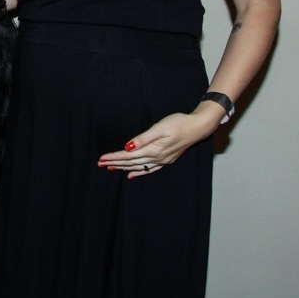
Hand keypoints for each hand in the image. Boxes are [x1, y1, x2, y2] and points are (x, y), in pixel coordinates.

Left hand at [98, 111, 216, 178]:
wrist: (198, 127)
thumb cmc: (178, 123)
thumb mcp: (159, 127)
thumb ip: (143, 138)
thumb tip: (127, 147)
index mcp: (153, 150)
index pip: (128, 155)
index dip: (114, 157)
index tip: (102, 159)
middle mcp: (157, 158)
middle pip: (131, 163)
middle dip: (115, 163)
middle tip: (100, 164)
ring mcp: (162, 160)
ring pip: (138, 167)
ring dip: (124, 168)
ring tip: (111, 168)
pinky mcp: (167, 160)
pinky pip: (149, 169)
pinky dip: (139, 172)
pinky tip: (131, 175)